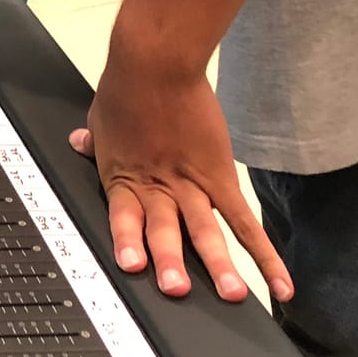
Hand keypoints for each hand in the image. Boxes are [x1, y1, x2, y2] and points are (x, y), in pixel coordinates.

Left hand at [69, 58, 292, 305]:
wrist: (157, 61)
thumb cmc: (127, 86)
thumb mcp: (100, 116)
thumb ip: (95, 140)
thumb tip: (79, 143)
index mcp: (124, 178)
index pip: (124, 217)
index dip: (128, 241)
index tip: (133, 267)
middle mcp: (158, 186)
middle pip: (164, 228)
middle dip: (170, 261)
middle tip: (175, 290)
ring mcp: (192, 183)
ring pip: (206, 230)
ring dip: (218, 264)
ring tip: (230, 295)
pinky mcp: (222, 176)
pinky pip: (245, 221)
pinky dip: (264, 253)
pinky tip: (279, 283)